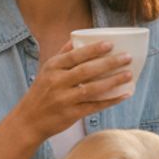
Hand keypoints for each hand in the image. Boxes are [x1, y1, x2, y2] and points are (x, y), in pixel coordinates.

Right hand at [12, 40, 134, 139]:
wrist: (29, 121)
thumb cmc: (41, 92)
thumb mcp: (46, 70)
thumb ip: (62, 54)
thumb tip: (77, 37)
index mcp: (53, 67)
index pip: (75, 55)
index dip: (93, 49)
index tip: (110, 44)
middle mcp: (57, 82)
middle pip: (87, 71)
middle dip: (109, 63)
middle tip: (127, 57)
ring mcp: (65, 99)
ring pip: (92, 89)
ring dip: (113, 82)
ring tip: (129, 74)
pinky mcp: (71, 114)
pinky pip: (94, 106)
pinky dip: (110, 100)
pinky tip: (123, 95)